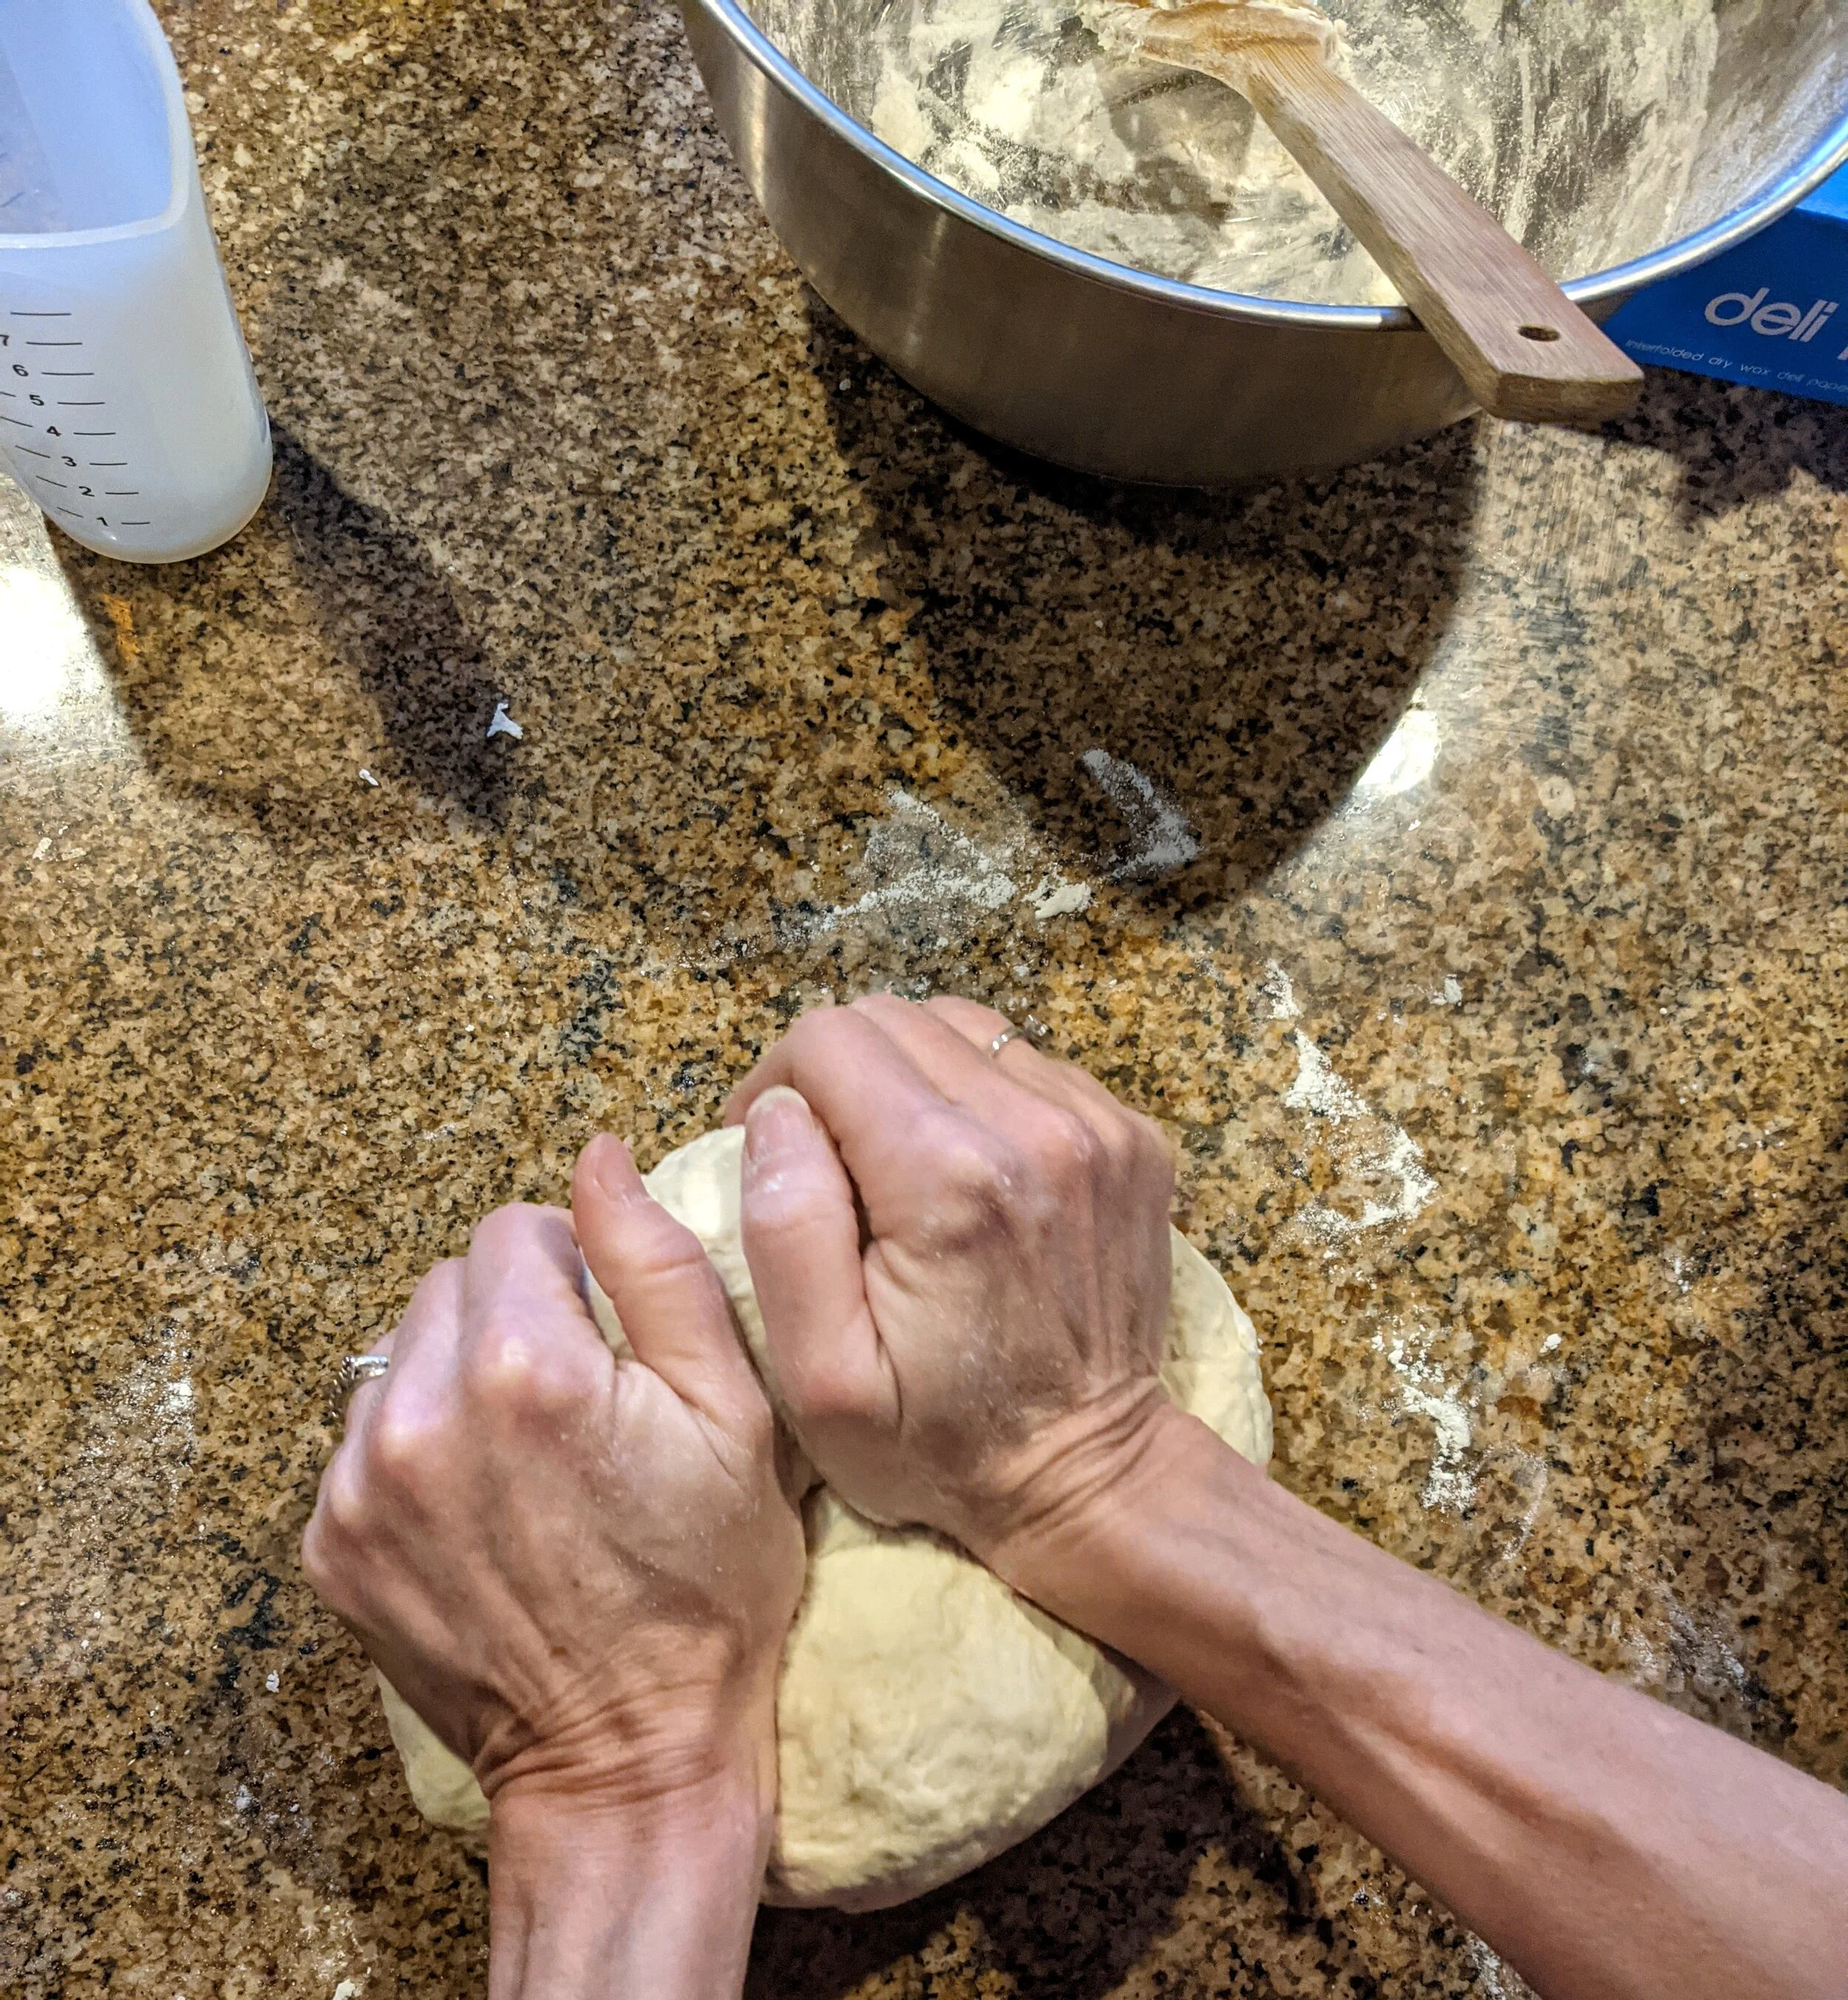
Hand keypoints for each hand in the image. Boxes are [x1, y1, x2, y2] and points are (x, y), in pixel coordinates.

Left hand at [302, 1135, 804, 1828]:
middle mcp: (421, 1418)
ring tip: (527, 1456)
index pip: (514, 1227)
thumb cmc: (704, 1592)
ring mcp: (359, 1489)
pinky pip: (363, 1439)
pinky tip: (482, 1506)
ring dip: (457, 1378)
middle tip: (576, 1398)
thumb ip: (659, 1265)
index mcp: (527, 1370)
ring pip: (400, 1356)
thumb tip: (601, 1158)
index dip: (574, 1267)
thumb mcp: (733, 1414)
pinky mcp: (329, 1546)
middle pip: (449, 1283)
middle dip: (513, 1315)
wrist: (628, 1760)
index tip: (609, 1336)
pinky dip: (418, 1451)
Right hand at [724, 993, 1178, 1574]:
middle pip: (895, 1017)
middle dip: (838, 1073)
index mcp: (946, 1177)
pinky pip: (1027, 1064)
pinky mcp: (1132, 1138)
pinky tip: (970, 1174)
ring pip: (963, 1028)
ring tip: (897, 1163)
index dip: (777, 1085)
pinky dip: (982, 1097)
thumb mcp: (822, 1375)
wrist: (1090, 1472)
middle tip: (828, 1161)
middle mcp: (1033, 1127)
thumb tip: (776, 1116)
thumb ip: (786, 1229)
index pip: (829, 1039)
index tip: (770, 1148)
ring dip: (912, 1077)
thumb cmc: (941, 1441)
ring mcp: (1097, 1125)